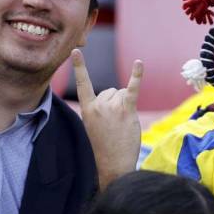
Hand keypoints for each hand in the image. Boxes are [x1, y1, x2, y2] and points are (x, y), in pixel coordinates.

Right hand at [72, 49, 142, 188]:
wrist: (113, 164)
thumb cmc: (106, 145)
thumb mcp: (95, 125)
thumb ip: (100, 108)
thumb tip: (117, 94)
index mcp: (87, 108)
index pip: (83, 83)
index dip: (79, 66)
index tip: (75, 50)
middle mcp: (98, 105)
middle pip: (111, 90)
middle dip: (116, 104)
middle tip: (114, 125)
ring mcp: (112, 106)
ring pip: (122, 93)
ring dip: (125, 106)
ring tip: (122, 124)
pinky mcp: (127, 109)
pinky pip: (133, 88)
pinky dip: (137, 75)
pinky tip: (138, 63)